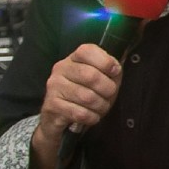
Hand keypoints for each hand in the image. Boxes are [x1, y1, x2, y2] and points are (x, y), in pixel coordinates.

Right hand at [34, 43, 123, 164]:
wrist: (58, 116)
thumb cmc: (85, 93)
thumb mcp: (100, 78)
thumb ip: (110, 70)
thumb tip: (116, 69)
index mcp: (74, 58)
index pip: (87, 51)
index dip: (106, 62)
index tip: (115, 72)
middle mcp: (61, 69)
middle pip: (91, 76)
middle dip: (108, 89)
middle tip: (110, 96)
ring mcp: (54, 87)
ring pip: (87, 97)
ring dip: (101, 106)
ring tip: (101, 107)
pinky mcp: (52, 106)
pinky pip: (81, 113)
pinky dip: (92, 117)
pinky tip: (92, 116)